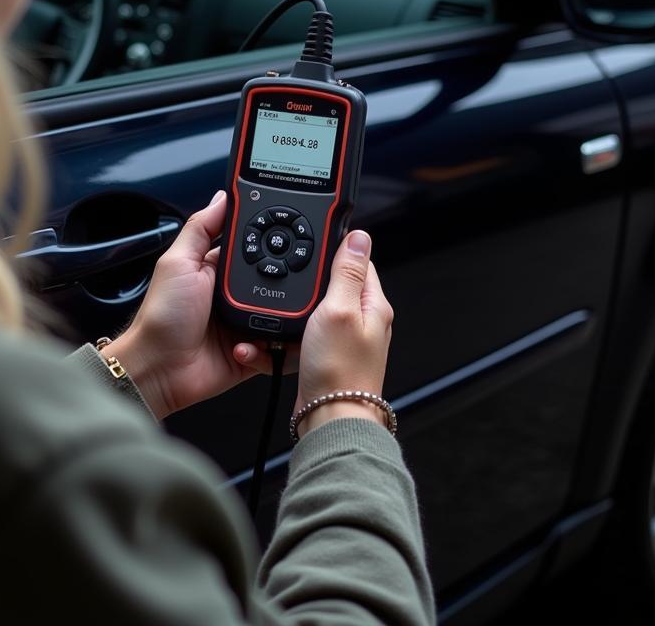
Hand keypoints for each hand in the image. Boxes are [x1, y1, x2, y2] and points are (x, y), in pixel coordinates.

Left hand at [104, 191, 281, 418]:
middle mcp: (236, 295)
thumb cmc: (161, 317)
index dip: (269, 241)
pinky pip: (278, 347)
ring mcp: (246, 324)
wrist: (159, 370)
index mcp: (218, 269)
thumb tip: (223, 196)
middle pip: (275, 279)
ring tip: (260, 320)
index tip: (285, 236)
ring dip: (276, 317)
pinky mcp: (254, 352)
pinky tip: (247, 345)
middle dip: (281, 282)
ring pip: (283, 313)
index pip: (253, 247)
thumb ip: (201, 227)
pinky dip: (269, 347)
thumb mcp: (178, 262)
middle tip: (272, 288)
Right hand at [294, 230, 392, 438]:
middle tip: (293, 286)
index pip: (357, 261)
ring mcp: (346, 340)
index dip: (333, 251)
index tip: (312, 249)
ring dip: (296, 311)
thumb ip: (347, 271)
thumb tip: (359, 236)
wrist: (330, 419)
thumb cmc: (339, 370)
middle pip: (334, 284)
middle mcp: (364, 321)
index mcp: (374, 304)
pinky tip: (280, 338)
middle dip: (310, 282)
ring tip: (284, 316)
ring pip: (316, 310)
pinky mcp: (328, 356)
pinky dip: (291, 333)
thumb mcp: (339, 308)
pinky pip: (307, 333)